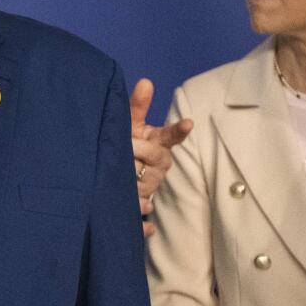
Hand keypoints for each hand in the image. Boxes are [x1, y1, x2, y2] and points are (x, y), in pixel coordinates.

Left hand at [129, 78, 192, 237]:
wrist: (117, 176)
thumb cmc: (127, 143)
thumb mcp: (129, 125)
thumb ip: (137, 106)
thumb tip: (145, 81)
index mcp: (157, 145)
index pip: (171, 136)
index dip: (179, 130)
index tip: (188, 123)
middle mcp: (159, 166)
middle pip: (154, 157)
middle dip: (138, 151)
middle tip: (126, 147)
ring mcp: (152, 187)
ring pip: (146, 184)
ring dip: (133, 181)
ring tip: (119, 176)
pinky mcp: (144, 208)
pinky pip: (146, 217)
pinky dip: (145, 223)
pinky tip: (144, 224)